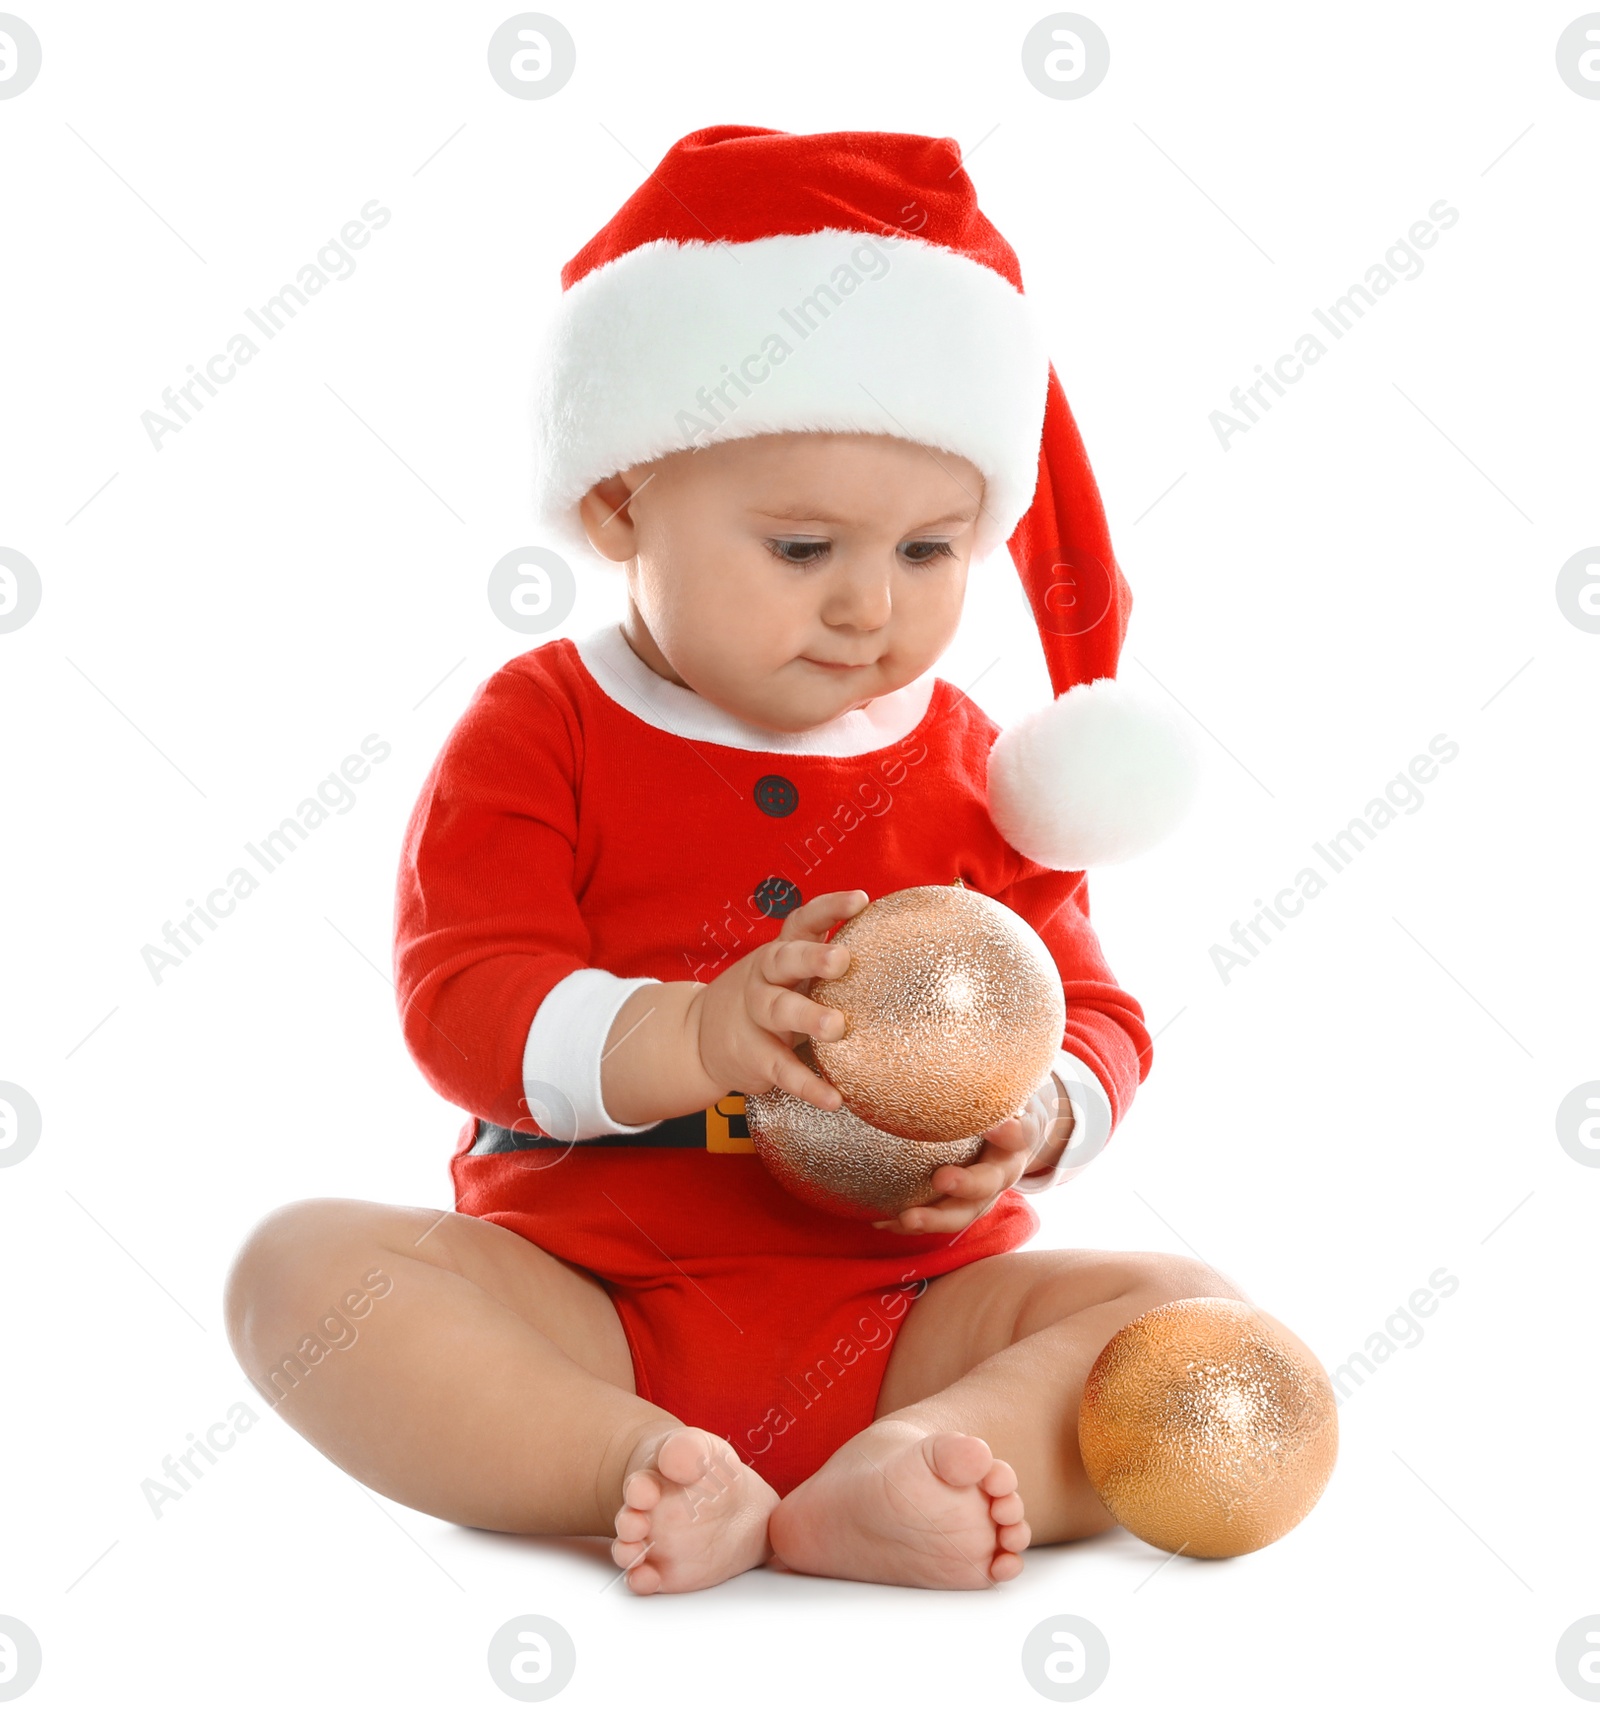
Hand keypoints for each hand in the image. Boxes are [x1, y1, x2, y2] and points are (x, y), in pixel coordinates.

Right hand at [689, 889, 870, 1110]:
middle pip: (785, 960)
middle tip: (842, 959)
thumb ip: (826, 964)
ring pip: (778, 1010)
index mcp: (780, 954)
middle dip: (812, 958)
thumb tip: (899, 952)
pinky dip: (807, 1084)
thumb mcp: (789, 974)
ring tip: (836, 1027)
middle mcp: (765, 978)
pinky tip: (834, 1098)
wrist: (697, 1038)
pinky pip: (781, 1069)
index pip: (802, 922)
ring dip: (806, 1016)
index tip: (861, 900)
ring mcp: (755, 1016)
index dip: (829, 909)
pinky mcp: (753, 1056)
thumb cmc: (766, 999)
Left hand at [870, 1074, 1073, 1235]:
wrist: (1016, 1131)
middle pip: (991, 1183)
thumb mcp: (1003, 1081)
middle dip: (967, 1185)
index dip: (1010, 1132)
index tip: (993, 1126)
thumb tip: (954, 1013)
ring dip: (934, 1219)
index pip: (1021, 1133)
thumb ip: (988, 1063)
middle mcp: (1006, 1169)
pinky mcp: (964, 1207)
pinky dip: (908, 1221)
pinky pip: (937, 1218)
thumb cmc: (998, 1098)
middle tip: (941, 1179)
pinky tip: (879, 1221)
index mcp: (1019, 1135)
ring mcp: (985, 1194)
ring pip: (964, 1213)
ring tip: (904, 1219)